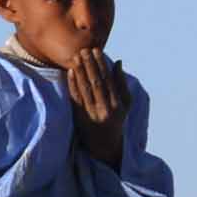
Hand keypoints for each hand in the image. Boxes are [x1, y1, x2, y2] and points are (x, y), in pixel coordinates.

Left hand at [66, 49, 126, 166]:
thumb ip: (121, 83)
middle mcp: (105, 109)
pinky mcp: (80, 118)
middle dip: (90, 65)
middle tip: (84, 50)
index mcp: (117, 105)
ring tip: (77, 56)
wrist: (105, 146)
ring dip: (80, 71)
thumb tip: (117, 62)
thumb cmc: (116, 121)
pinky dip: (73, 84)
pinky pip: (76, 98)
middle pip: (96, 83)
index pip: (108, 80)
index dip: (102, 65)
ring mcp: (91, 114)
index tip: (96, 51)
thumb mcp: (125, 104)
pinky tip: (71, 72)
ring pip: (85, 89)